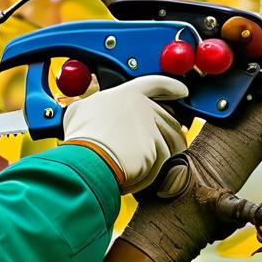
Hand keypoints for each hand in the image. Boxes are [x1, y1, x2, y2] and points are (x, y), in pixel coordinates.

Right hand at [61, 75, 188, 194]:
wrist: (88, 158)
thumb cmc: (81, 135)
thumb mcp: (80, 111)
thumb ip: (92, 107)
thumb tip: (88, 111)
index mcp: (127, 94)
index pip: (156, 84)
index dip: (171, 87)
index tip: (181, 91)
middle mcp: (144, 108)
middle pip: (168, 120)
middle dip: (164, 136)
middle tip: (149, 149)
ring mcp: (152, 129)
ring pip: (169, 143)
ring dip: (157, 157)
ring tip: (139, 167)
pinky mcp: (156, 151)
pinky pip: (160, 164)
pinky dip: (147, 175)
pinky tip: (131, 178)